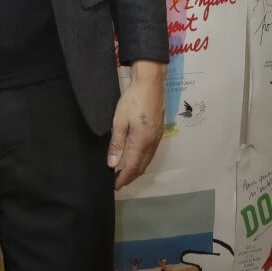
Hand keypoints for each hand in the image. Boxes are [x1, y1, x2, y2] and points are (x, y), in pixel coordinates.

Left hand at [107, 60, 165, 189]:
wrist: (150, 83)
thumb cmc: (133, 100)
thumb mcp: (119, 120)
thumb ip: (117, 143)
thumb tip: (112, 164)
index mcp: (141, 142)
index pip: (131, 167)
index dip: (123, 179)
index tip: (114, 186)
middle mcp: (152, 144)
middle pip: (141, 167)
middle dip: (130, 177)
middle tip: (117, 183)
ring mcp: (157, 138)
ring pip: (147, 161)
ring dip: (136, 170)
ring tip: (124, 174)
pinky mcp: (159, 132)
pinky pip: (150, 153)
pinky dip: (142, 161)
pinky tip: (135, 159)